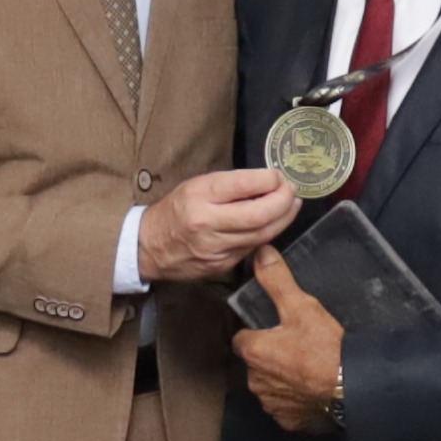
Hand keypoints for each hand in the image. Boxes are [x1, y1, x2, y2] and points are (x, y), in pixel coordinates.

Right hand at [136, 168, 299, 282]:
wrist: (148, 247)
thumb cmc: (175, 210)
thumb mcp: (196, 186)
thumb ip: (230, 185)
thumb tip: (268, 181)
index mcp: (199, 196)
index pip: (244, 185)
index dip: (269, 179)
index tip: (279, 175)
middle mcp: (208, 222)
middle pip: (260, 213)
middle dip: (283, 200)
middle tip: (292, 191)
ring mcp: (216, 247)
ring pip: (262, 234)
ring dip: (283, 218)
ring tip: (292, 205)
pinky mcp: (221, 265)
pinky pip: (252, 248)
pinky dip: (267, 233)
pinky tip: (273, 223)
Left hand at [234, 248, 345, 433]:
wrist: (352, 386)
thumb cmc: (324, 347)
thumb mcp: (301, 306)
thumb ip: (277, 280)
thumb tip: (260, 254)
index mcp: (254, 352)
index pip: (242, 339)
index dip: (256, 333)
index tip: (273, 329)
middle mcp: (256, 382)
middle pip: (256, 364)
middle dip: (270, 357)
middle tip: (296, 347)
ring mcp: (272, 405)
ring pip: (270, 387)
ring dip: (282, 379)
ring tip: (306, 367)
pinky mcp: (289, 421)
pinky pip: (286, 408)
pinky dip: (295, 400)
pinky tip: (312, 389)